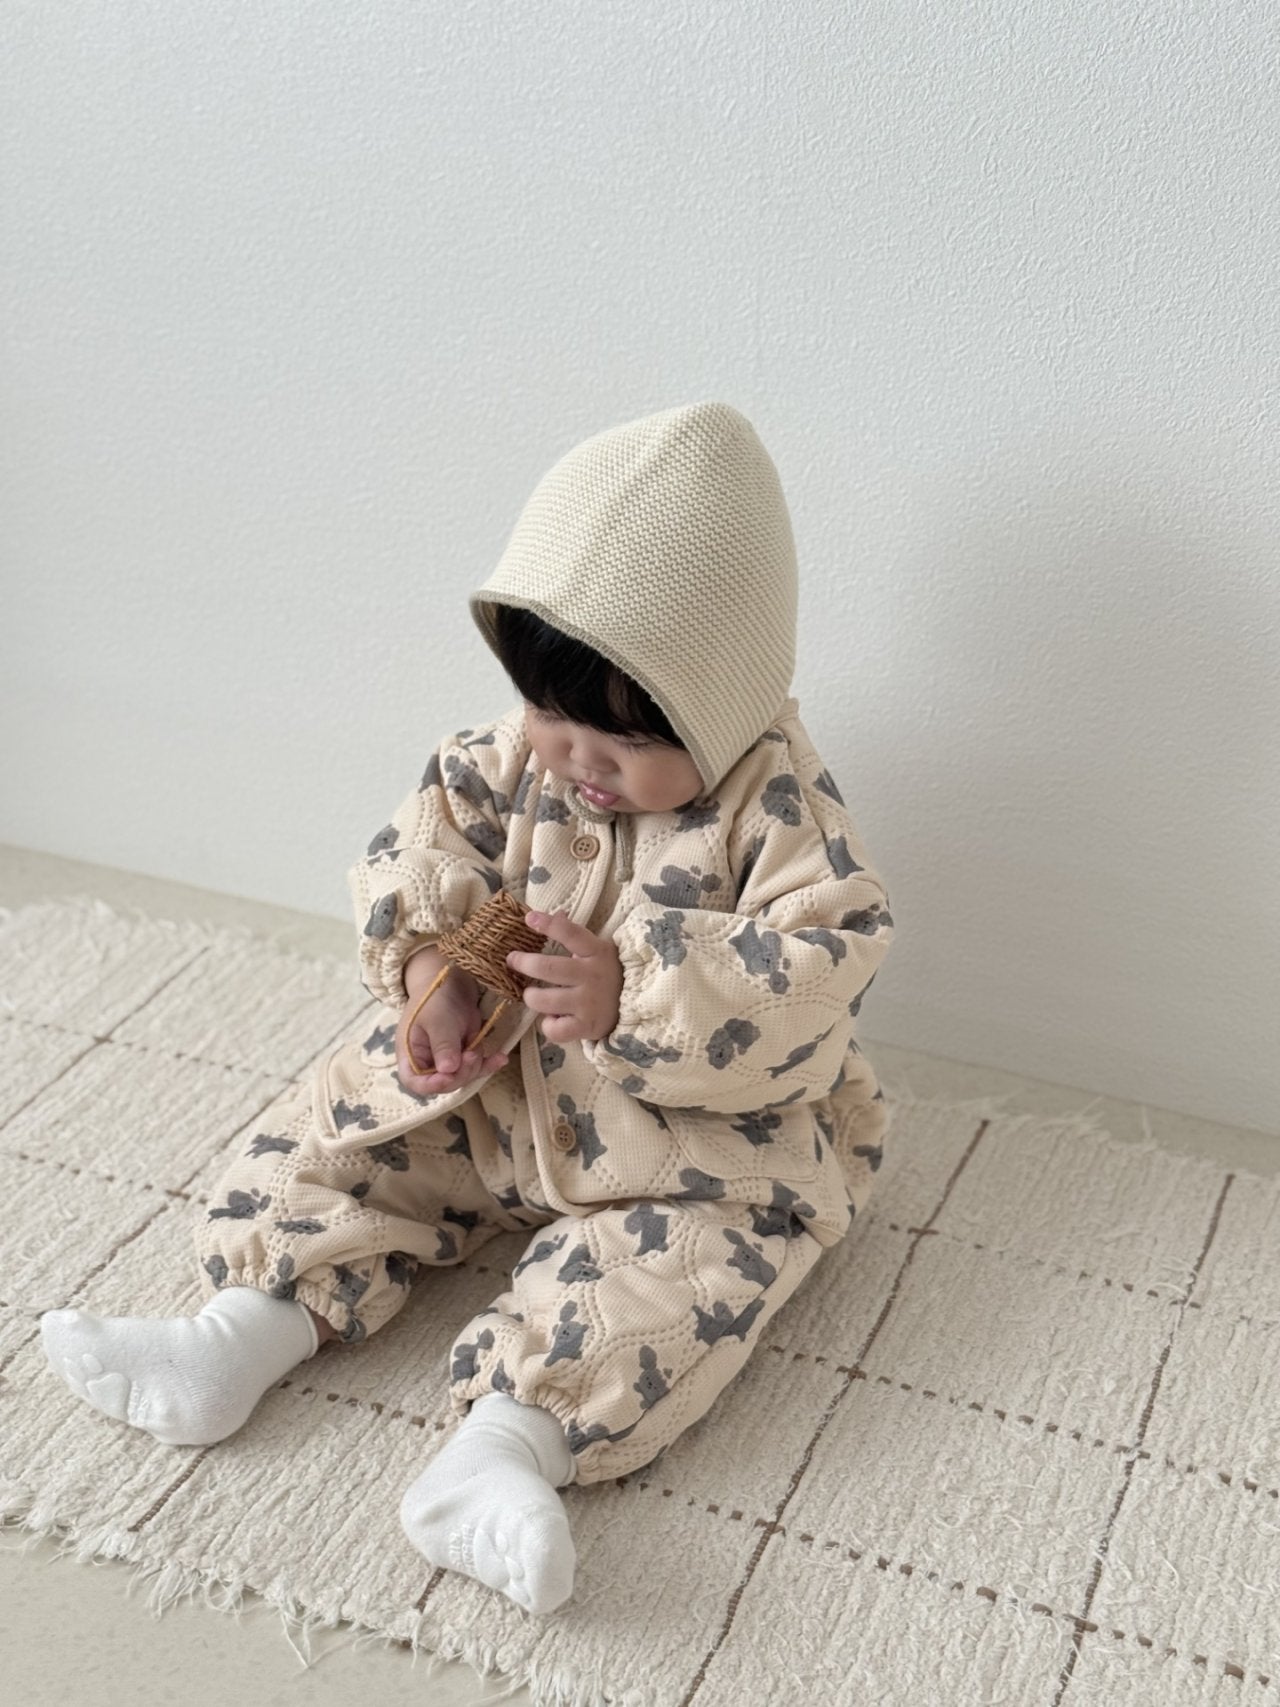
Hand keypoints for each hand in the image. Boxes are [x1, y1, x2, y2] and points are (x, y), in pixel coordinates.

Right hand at [395, 948, 508, 1095]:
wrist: (452, 982)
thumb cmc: (436, 998)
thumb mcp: (438, 1020)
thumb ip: (442, 1045)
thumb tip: (448, 1070)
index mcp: (410, 1054)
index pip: (414, 1081)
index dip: (430, 1085)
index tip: (448, 1076)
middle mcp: (427, 1061)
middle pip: (444, 1082)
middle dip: (460, 1073)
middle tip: (471, 1054)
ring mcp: (447, 1059)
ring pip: (463, 1076)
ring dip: (475, 1066)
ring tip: (478, 1045)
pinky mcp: (464, 1053)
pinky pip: (476, 1066)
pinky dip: (488, 1063)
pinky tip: (500, 1059)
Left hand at [506, 910, 622, 1043]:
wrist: (634, 1006)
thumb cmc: (607, 974)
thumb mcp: (597, 951)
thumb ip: (574, 935)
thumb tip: (555, 912)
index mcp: (596, 952)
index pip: (571, 934)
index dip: (549, 925)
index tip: (529, 918)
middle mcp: (592, 976)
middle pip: (548, 968)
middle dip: (524, 963)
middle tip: (512, 961)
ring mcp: (589, 1003)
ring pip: (544, 1001)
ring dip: (531, 997)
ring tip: (532, 995)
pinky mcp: (587, 1026)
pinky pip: (554, 1029)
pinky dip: (548, 1026)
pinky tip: (553, 1019)